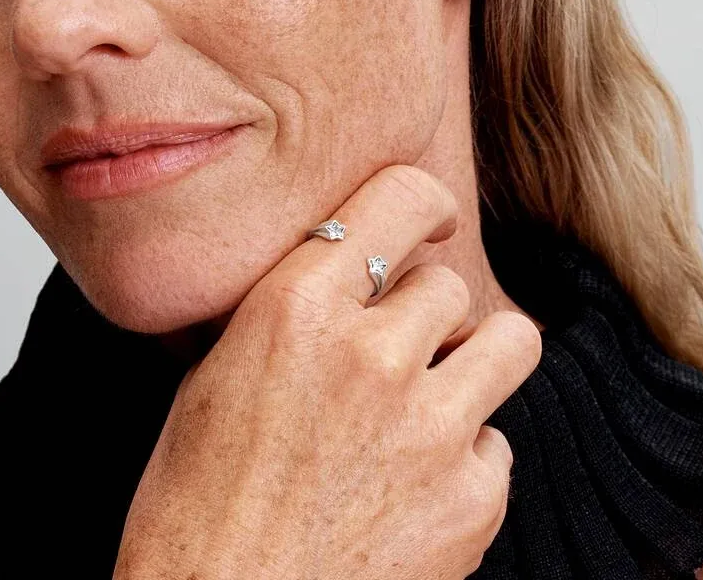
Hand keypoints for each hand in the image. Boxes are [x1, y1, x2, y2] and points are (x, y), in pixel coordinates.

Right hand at [112, 164, 542, 579]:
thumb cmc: (192, 506)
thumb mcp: (215, 374)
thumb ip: (290, 308)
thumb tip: (343, 272)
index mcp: (297, 307)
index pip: (402, 196)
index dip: (424, 204)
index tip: (427, 223)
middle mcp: (371, 354)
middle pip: (448, 283)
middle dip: (424, 312)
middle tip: (393, 353)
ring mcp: (430, 429)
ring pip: (510, 339)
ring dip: (476, 358)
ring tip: (439, 392)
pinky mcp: (470, 500)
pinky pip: (497, 443)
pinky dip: (465, 459)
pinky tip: (415, 489)